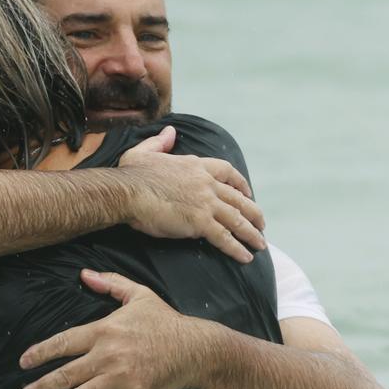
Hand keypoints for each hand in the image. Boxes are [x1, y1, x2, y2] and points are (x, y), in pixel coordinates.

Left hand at [18, 269, 209, 388]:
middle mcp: (107, 356)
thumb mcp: (138, 294)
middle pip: (66, 374)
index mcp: (104, 330)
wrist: (194, 348)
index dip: (41, 353)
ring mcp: (120, 378)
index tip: (24, 362)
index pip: (64, 342)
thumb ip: (110, 282)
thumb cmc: (165, 321)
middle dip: (42, 387)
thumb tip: (84, 274)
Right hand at [119, 126, 266, 262]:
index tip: (248, 193)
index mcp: (195, 165)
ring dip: (251, 233)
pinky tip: (245, 257)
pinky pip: (225, 237)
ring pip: (237, 218)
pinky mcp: (200, 222)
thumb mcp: (144, 152)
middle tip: (261, 224)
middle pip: (238, 198)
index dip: (241, 183)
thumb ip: (159, 142)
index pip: (227, 171)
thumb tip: (170, 131)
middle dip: (253, 212)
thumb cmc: (131, 175)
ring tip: (260, 244)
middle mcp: (206, 183)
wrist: (127, 192)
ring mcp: (205, 202)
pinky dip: (237, 248)